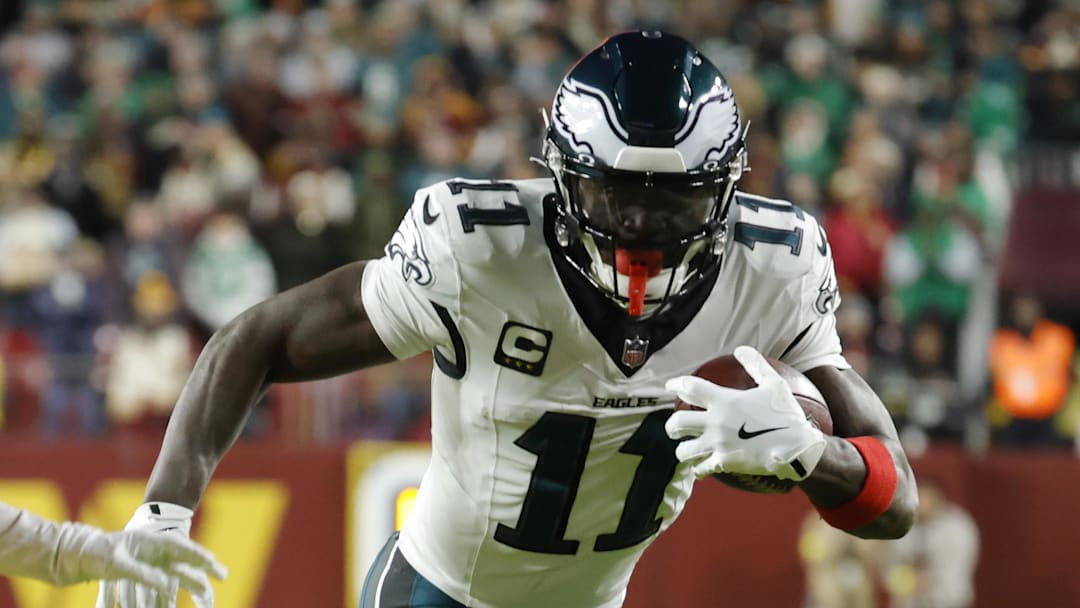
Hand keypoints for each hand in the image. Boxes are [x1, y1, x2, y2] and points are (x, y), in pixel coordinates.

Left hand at [95, 502, 223, 607]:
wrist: (77, 555)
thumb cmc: (96, 554)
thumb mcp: (116, 563)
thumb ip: (141, 573)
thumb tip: (165, 585)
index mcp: (150, 541)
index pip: (181, 546)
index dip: (199, 555)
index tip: (214, 562)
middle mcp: (154, 551)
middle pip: (184, 560)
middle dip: (203, 567)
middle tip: (223, 574)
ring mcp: (150, 561)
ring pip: (175, 572)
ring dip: (190, 582)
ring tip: (207, 592)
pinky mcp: (142, 572)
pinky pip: (163, 581)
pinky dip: (172, 590)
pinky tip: (180, 597)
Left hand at [664, 346, 826, 479]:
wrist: (796, 447)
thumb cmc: (786, 414)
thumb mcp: (774, 384)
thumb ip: (756, 365)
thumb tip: (741, 349)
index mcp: (725, 401)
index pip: (691, 388)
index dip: (676, 384)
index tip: (669, 385)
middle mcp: (716, 423)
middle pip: (678, 422)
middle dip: (671, 426)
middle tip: (674, 428)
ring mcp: (719, 444)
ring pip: (684, 450)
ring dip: (683, 449)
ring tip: (686, 448)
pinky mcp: (725, 463)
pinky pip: (701, 468)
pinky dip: (699, 468)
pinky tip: (700, 467)